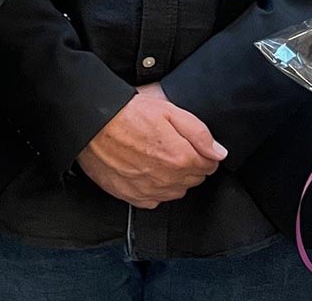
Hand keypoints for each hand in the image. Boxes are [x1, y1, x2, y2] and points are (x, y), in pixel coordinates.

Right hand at [75, 84, 226, 208]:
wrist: (92, 124)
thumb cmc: (129, 114)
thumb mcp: (170, 111)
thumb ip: (200, 134)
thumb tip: (219, 152)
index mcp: (180, 158)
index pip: (209, 165)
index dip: (204, 153)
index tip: (194, 145)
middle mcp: (167, 180)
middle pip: (194, 180)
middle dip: (191, 165)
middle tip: (175, 146)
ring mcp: (149, 191)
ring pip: (176, 192)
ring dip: (175, 178)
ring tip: (159, 157)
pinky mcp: (131, 196)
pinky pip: (155, 200)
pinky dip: (156, 189)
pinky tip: (147, 172)